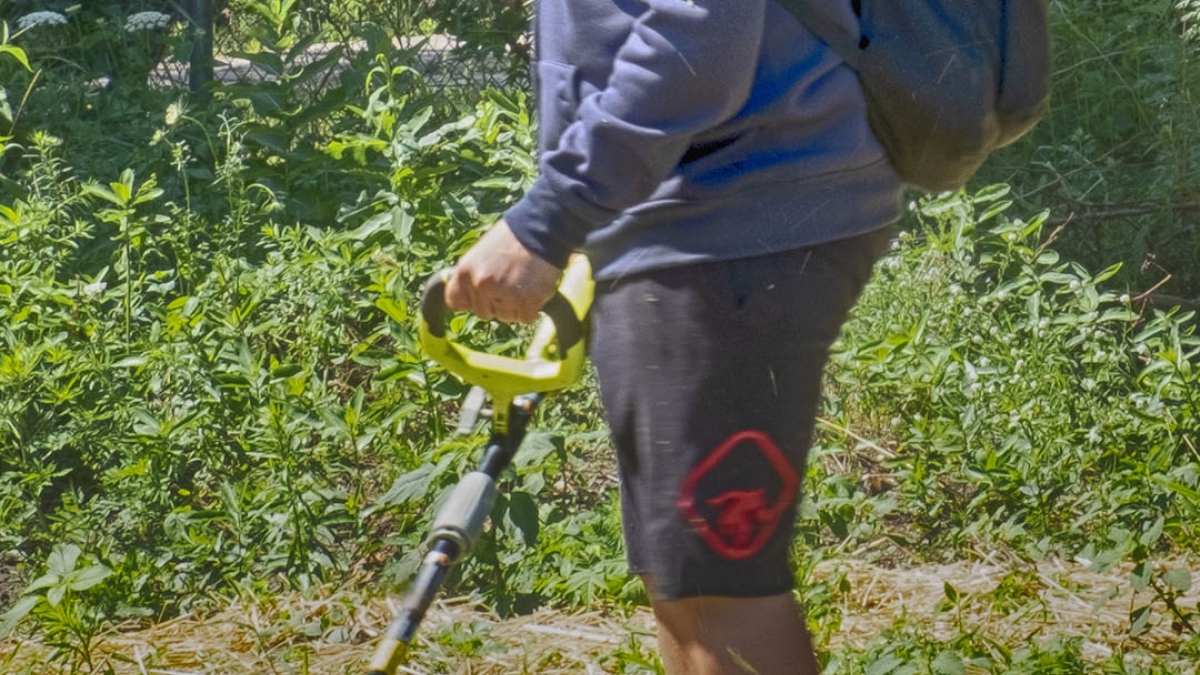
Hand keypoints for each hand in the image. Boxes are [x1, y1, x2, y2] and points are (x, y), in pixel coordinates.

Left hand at [445, 220, 561, 322]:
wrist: (541, 229)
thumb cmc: (511, 239)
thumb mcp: (480, 252)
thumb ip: (471, 275)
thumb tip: (463, 296)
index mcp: (465, 272)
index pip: (455, 302)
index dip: (470, 300)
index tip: (480, 295)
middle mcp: (482, 285)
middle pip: (483, 313)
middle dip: (496, 303)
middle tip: (509, 283)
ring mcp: (504, 295)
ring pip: (506, 317)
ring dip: (515, 307)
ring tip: (523, 283)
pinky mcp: (527, 302)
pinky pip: (526, 318)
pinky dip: (531, 308)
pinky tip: (533, 289)